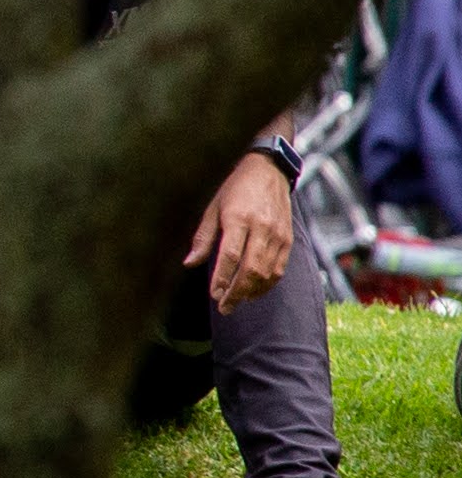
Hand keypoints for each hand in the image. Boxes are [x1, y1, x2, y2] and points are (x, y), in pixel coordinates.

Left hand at [186, 150, 295, 311]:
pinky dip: (267, 284)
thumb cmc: (233, 187)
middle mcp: (262, 228)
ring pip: (268, 273)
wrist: (267, 169)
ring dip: (252, 292)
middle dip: (237, 293)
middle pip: (251, 269)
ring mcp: (278, 234)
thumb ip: (203, 238)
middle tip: (224, 307)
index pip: (231, 257)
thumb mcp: (211, 207)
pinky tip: (254, 291)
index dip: (222, 279)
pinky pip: (280, 268)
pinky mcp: (288, 238)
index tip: (214, 295)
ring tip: (236, 302)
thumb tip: (189, 264)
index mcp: (239, 218)